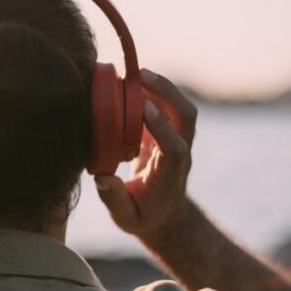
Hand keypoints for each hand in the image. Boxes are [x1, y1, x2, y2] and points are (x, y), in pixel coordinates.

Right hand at [94, 69, 196, 240]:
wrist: (164, 213)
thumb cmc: (143, 215)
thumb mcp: (127, 218)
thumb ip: (115, 200)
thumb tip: (103, 179)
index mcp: (170, 175)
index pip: (174, 147)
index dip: (162, 127)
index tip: (144, 109)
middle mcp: (179, 152)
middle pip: (187, 117)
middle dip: (169, 93)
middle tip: (142, 76)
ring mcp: (177, 138)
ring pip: (180, 107)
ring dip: (162, 86)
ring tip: (136, 72)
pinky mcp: (167, 130)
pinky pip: (166, 105)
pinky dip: (152, 90)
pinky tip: (132, 80)